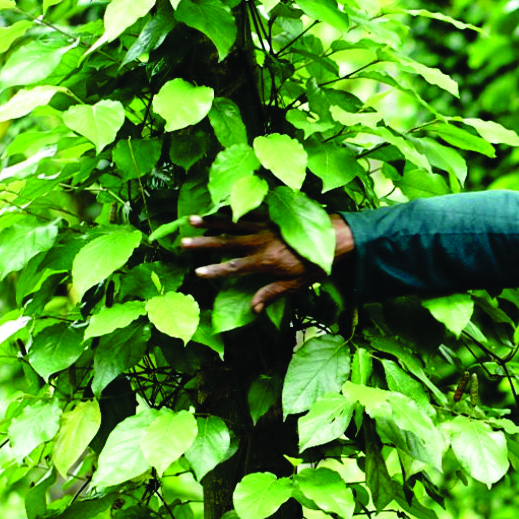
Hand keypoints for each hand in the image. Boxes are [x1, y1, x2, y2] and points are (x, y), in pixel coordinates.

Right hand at [180, 214, 353, 312]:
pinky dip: (231, 213)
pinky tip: (218, 210)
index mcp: (266, 261)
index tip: (197, 272)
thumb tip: (252, 309)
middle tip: (182, 242)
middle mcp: (261, 242)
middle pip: (227, 242)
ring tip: (192, 219)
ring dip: (212, 222)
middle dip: (203, 242)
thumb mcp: (296, 285)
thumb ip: (271, 294)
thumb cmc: (316, 265)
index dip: (216, 270)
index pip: (235, 267)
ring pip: (233, 224)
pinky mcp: (271, 218)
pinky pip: (247, 215)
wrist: (336, 237)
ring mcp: (265, 227)